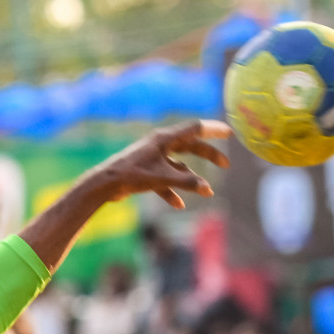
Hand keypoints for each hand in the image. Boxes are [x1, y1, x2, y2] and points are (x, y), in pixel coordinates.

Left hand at [85, 120, 229, 208]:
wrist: (104, 185)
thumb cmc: (132, 176)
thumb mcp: (162, 178)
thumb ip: (187, 183)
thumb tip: (208, 189)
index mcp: (164, 139)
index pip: (194, 128)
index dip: (213, 130)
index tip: (229, 133)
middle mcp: (159, 145)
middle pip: (190, 146)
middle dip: (208, 155)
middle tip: (225, 164)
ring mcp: (152, 158)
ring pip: (178, 165)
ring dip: (191, 178)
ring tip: (206, 191)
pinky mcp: (145, 172)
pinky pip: (164, 180)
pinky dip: (172, 191)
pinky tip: (179, 205)